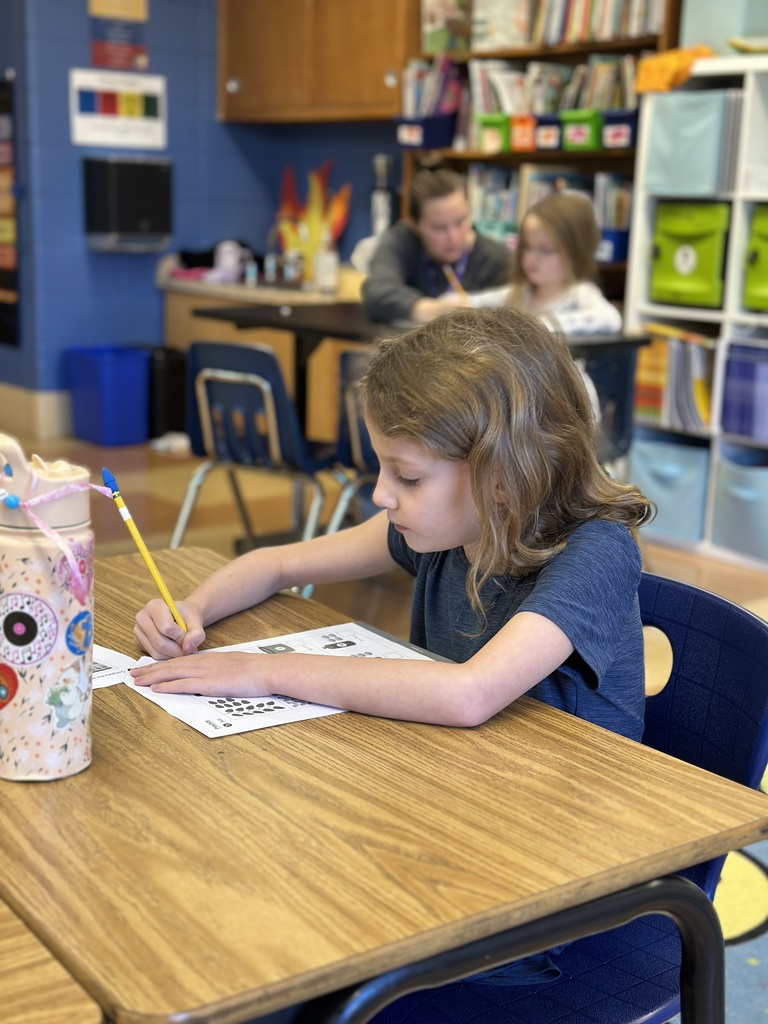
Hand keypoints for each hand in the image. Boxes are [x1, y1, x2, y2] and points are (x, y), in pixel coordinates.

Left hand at [130, 651, 271, 696]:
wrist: (266, 670)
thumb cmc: (254, 670)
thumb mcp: (232, 666)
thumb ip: (218, 670)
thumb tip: (210, 677)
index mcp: (208, 659)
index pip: (179, 661)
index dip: (161, 664)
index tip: (148, 668)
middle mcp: (203, 663)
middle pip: (171, 665)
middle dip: (150, 669)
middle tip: (133, 673)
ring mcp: (205, 673)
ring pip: (172, 673)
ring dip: (153, 677)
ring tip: (137, 680)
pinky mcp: (209, 684)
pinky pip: (184, 684)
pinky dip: (168, 686)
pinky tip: (156, 688)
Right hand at [134, 598, 204, 659]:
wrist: (181, 617)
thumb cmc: (187, 616)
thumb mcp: (196, 621)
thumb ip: (196, 634)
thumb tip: (188, 648)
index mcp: (154, 606)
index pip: (166, 627)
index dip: (181, 637)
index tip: (190, 637)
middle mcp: (142, 617)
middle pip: (159, 642)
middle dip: (177, 650)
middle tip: (190, 650)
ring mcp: (138, 631)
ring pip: (156, 652)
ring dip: (173, 655)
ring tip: (183, 649)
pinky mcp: (138, 642)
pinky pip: (153, 656)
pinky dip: (167, 656)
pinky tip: (174, 649)